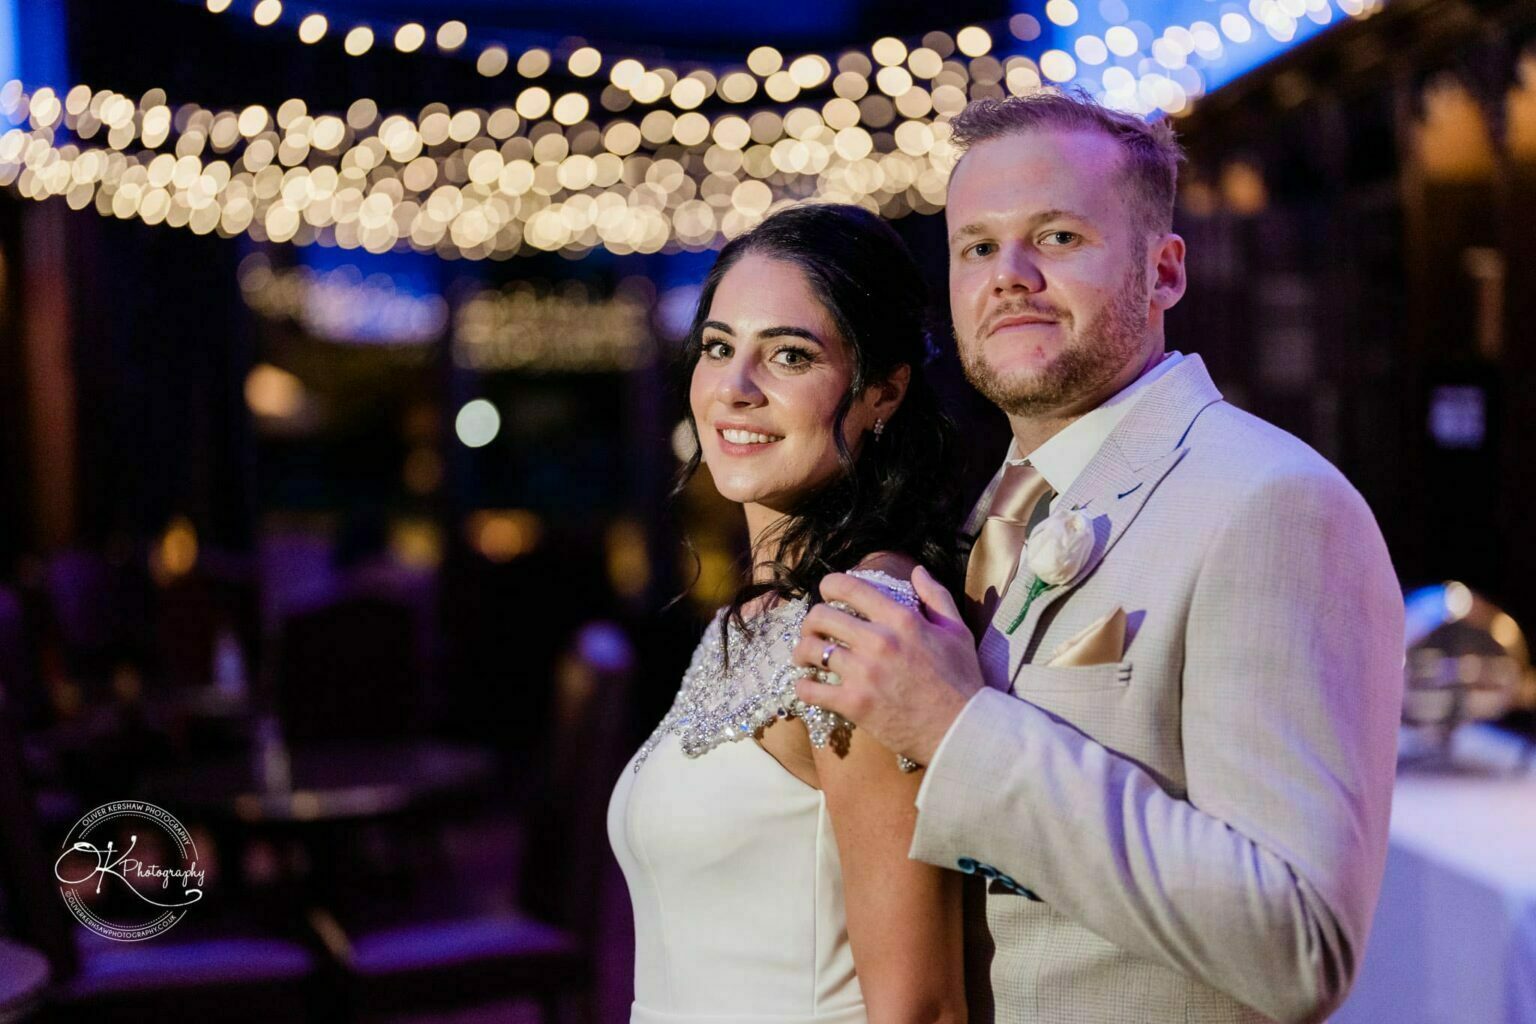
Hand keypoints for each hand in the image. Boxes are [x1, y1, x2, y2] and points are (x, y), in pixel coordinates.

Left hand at [792, 565, 985, 765]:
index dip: (828, 585)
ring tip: (807, 657)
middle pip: (820, 616)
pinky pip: (810, 689)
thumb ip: (936, 596)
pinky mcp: (853, 703)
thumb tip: (917, 571)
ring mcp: (863, 673)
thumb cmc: (962, 680)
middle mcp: (878, 641)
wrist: (961, 730)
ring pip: (810, 650)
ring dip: (803, 651)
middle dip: (812, 621)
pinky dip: (803, 686)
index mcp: (900, 619)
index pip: (848, 588)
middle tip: (815, 631)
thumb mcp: (957, 631)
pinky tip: (809, 686)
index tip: (826, 593)